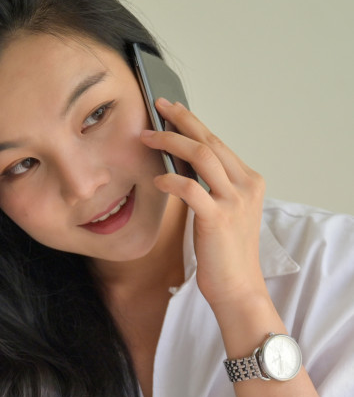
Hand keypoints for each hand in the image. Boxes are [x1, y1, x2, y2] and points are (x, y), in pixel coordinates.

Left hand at [140, 99, 267, 316]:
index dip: (193, 124)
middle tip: (156, 107)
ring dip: (171, 142)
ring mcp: (235, 201)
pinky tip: (156, 179)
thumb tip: (180, 166)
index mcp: (249, 181)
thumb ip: (209, 188)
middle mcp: (246, 186)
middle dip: (181, 120)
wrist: (238, 288)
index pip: (217, 143)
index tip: (172, 111)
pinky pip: (190, 189)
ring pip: (202, 156)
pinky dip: (171, 179)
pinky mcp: (218, 218)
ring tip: (147, 138)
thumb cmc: (224, 254)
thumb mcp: (221, 213)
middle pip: (210, 140)